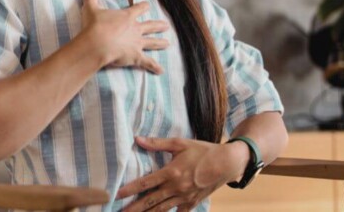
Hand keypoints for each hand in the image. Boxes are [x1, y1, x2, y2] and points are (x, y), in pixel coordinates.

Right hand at [80, 0, 169, 73]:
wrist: (97, 43)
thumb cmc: (95, 25)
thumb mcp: (91, 9)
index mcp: (127, 17)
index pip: (139, 9)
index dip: (143, 7)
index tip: (147, 6)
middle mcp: (135, 29)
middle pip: (150, 26)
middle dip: (158, 25)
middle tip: (166, 26)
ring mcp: (137, 43)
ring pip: (152, 43)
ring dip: (160, 43)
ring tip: (168, 44)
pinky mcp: (136, 57)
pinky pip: (147, 63)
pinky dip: (154, 67)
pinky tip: (160, 71)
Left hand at [116, 136, 249, 211]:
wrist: (227, 163)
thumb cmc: (203, 150)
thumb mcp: (180, 143)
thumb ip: (157, 143)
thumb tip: (138, 139)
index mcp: (171, 172)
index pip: (145, 183)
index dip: (129, 189)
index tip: (116, 194)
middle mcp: (176, 188)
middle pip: (150, 201)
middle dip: (134, 208)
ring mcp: (185, 198)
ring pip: (161, 209)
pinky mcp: (193, 203)